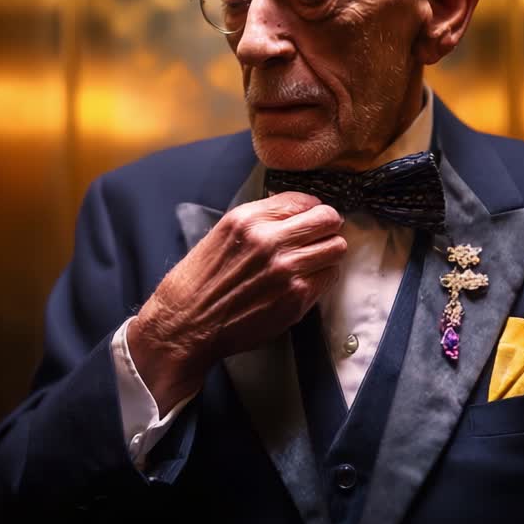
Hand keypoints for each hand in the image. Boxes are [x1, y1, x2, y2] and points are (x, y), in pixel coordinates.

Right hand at [127, 191, 345, 411]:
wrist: (186, 323)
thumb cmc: (200, 280)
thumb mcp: (222, 233)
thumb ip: (259, 220)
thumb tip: (294, 211)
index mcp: (248, 219)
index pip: (303, 200)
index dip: (311, 209)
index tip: (308, 218)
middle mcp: (270, 240)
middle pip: (327, 219)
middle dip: (327, 226)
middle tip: (319, 237)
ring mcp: (286, 270)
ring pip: (337, 248)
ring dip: (328, 252)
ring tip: (314, 260)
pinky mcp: (296, 298)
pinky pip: (329, 277)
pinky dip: (322, 277)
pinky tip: (305, 281)